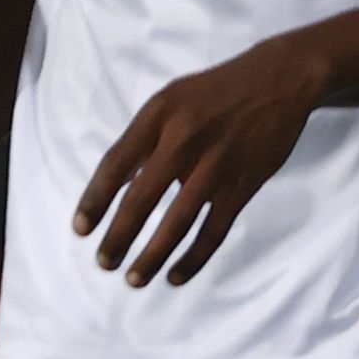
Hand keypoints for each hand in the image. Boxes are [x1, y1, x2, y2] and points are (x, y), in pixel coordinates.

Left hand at [75, 40, 318, 286]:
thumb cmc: (213, 93)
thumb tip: (115, 186)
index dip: (95, 200)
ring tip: (134, 278)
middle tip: (103, 263)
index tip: (80, 230)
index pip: (116, 164)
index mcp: (158, 117)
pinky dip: (195, 257)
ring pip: (179, 221)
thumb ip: (141, 140)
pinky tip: (176, 276)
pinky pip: (215, 229)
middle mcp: (184, 140)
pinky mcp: (243, 184)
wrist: (278, 80)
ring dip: (153, 255)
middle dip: (119, 236)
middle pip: (142, 198)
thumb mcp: (168, 101)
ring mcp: (217, 165)